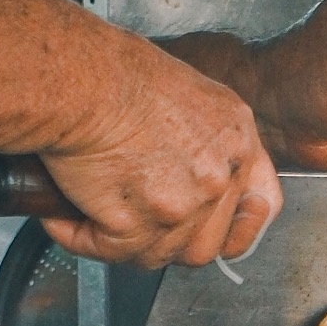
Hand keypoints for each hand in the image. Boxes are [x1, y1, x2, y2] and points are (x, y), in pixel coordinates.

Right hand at [27, 39, 282, 267]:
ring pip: (157, 255)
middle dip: (168, 241)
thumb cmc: (115, 70)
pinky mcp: (136, 224)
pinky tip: (64, 215)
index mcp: (235, 138)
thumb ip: (200, 135)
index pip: (262, 205)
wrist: (81, 78)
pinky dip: (79, 237)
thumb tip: (179, 163)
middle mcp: (218, 175)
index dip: (238, 227)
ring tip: (92, 216)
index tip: (222, 232)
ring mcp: (181, 205)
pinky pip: (108, 250)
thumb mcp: (186, 90)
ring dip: (121, 243)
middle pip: (206, 243)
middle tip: (135, 223)